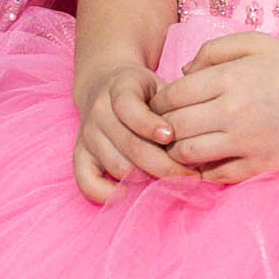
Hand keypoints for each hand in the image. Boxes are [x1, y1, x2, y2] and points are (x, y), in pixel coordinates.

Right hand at [74, 54, 188, 199]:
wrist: (105, 84)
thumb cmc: (143, 92)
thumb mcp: (160, 86)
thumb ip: (176, 106)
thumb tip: (198, 139)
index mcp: (119, 88)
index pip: (129, 108)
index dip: (151, 125)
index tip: (172, 137)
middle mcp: (99, 111)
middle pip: (131, 146)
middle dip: (165, 165)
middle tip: (191, 175)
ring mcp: (88, 134)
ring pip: (118, 166)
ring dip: (147, 178)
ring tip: (171, 181)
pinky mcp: (80, 154)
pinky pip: (86, 181)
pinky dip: (106, 193)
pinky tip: (129, 193)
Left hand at [158, 29, 278, 181]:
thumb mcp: (255, 43)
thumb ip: (213, 50)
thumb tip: (182, 72)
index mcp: (229, 77)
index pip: (171, 97)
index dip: (157, 104)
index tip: (160, 107)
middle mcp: (234, 110)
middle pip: (173, 128)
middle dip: (161, 130)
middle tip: (164, 130)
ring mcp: (247, 141)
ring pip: (188, 155)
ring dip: (178, 153)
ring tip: (183, 146)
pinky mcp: (261, 164)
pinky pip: (216, 175)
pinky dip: (205, 171)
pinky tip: (208, 160)